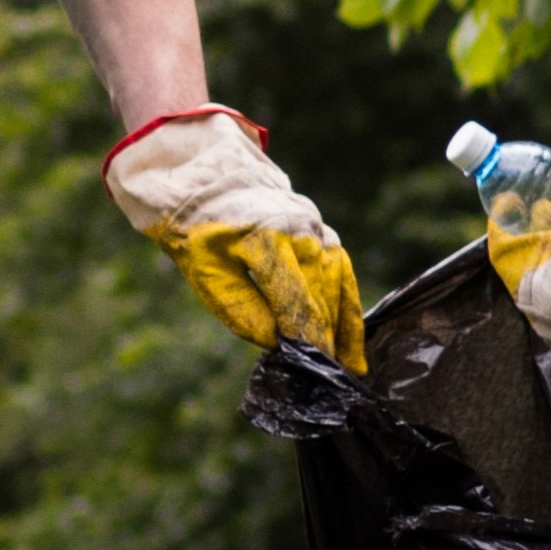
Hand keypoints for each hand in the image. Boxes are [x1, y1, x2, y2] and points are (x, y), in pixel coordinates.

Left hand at [104, 105, 357, 362]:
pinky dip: (348, 298)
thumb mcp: (205, 272)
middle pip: (323, 294)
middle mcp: (298, 230)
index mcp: (265, 240)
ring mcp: (313, 225)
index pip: (297, 300)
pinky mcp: (319, 227)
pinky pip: (340, 267)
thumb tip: (276, 342)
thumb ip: (241, 309)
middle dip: (329, 337)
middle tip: (333, 376)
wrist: (204, 174)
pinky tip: (350, 328)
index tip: (314, 367)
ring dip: (346, 322)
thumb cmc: (197, 228)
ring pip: (338, 281)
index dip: (308, 337)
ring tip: (352, 362)